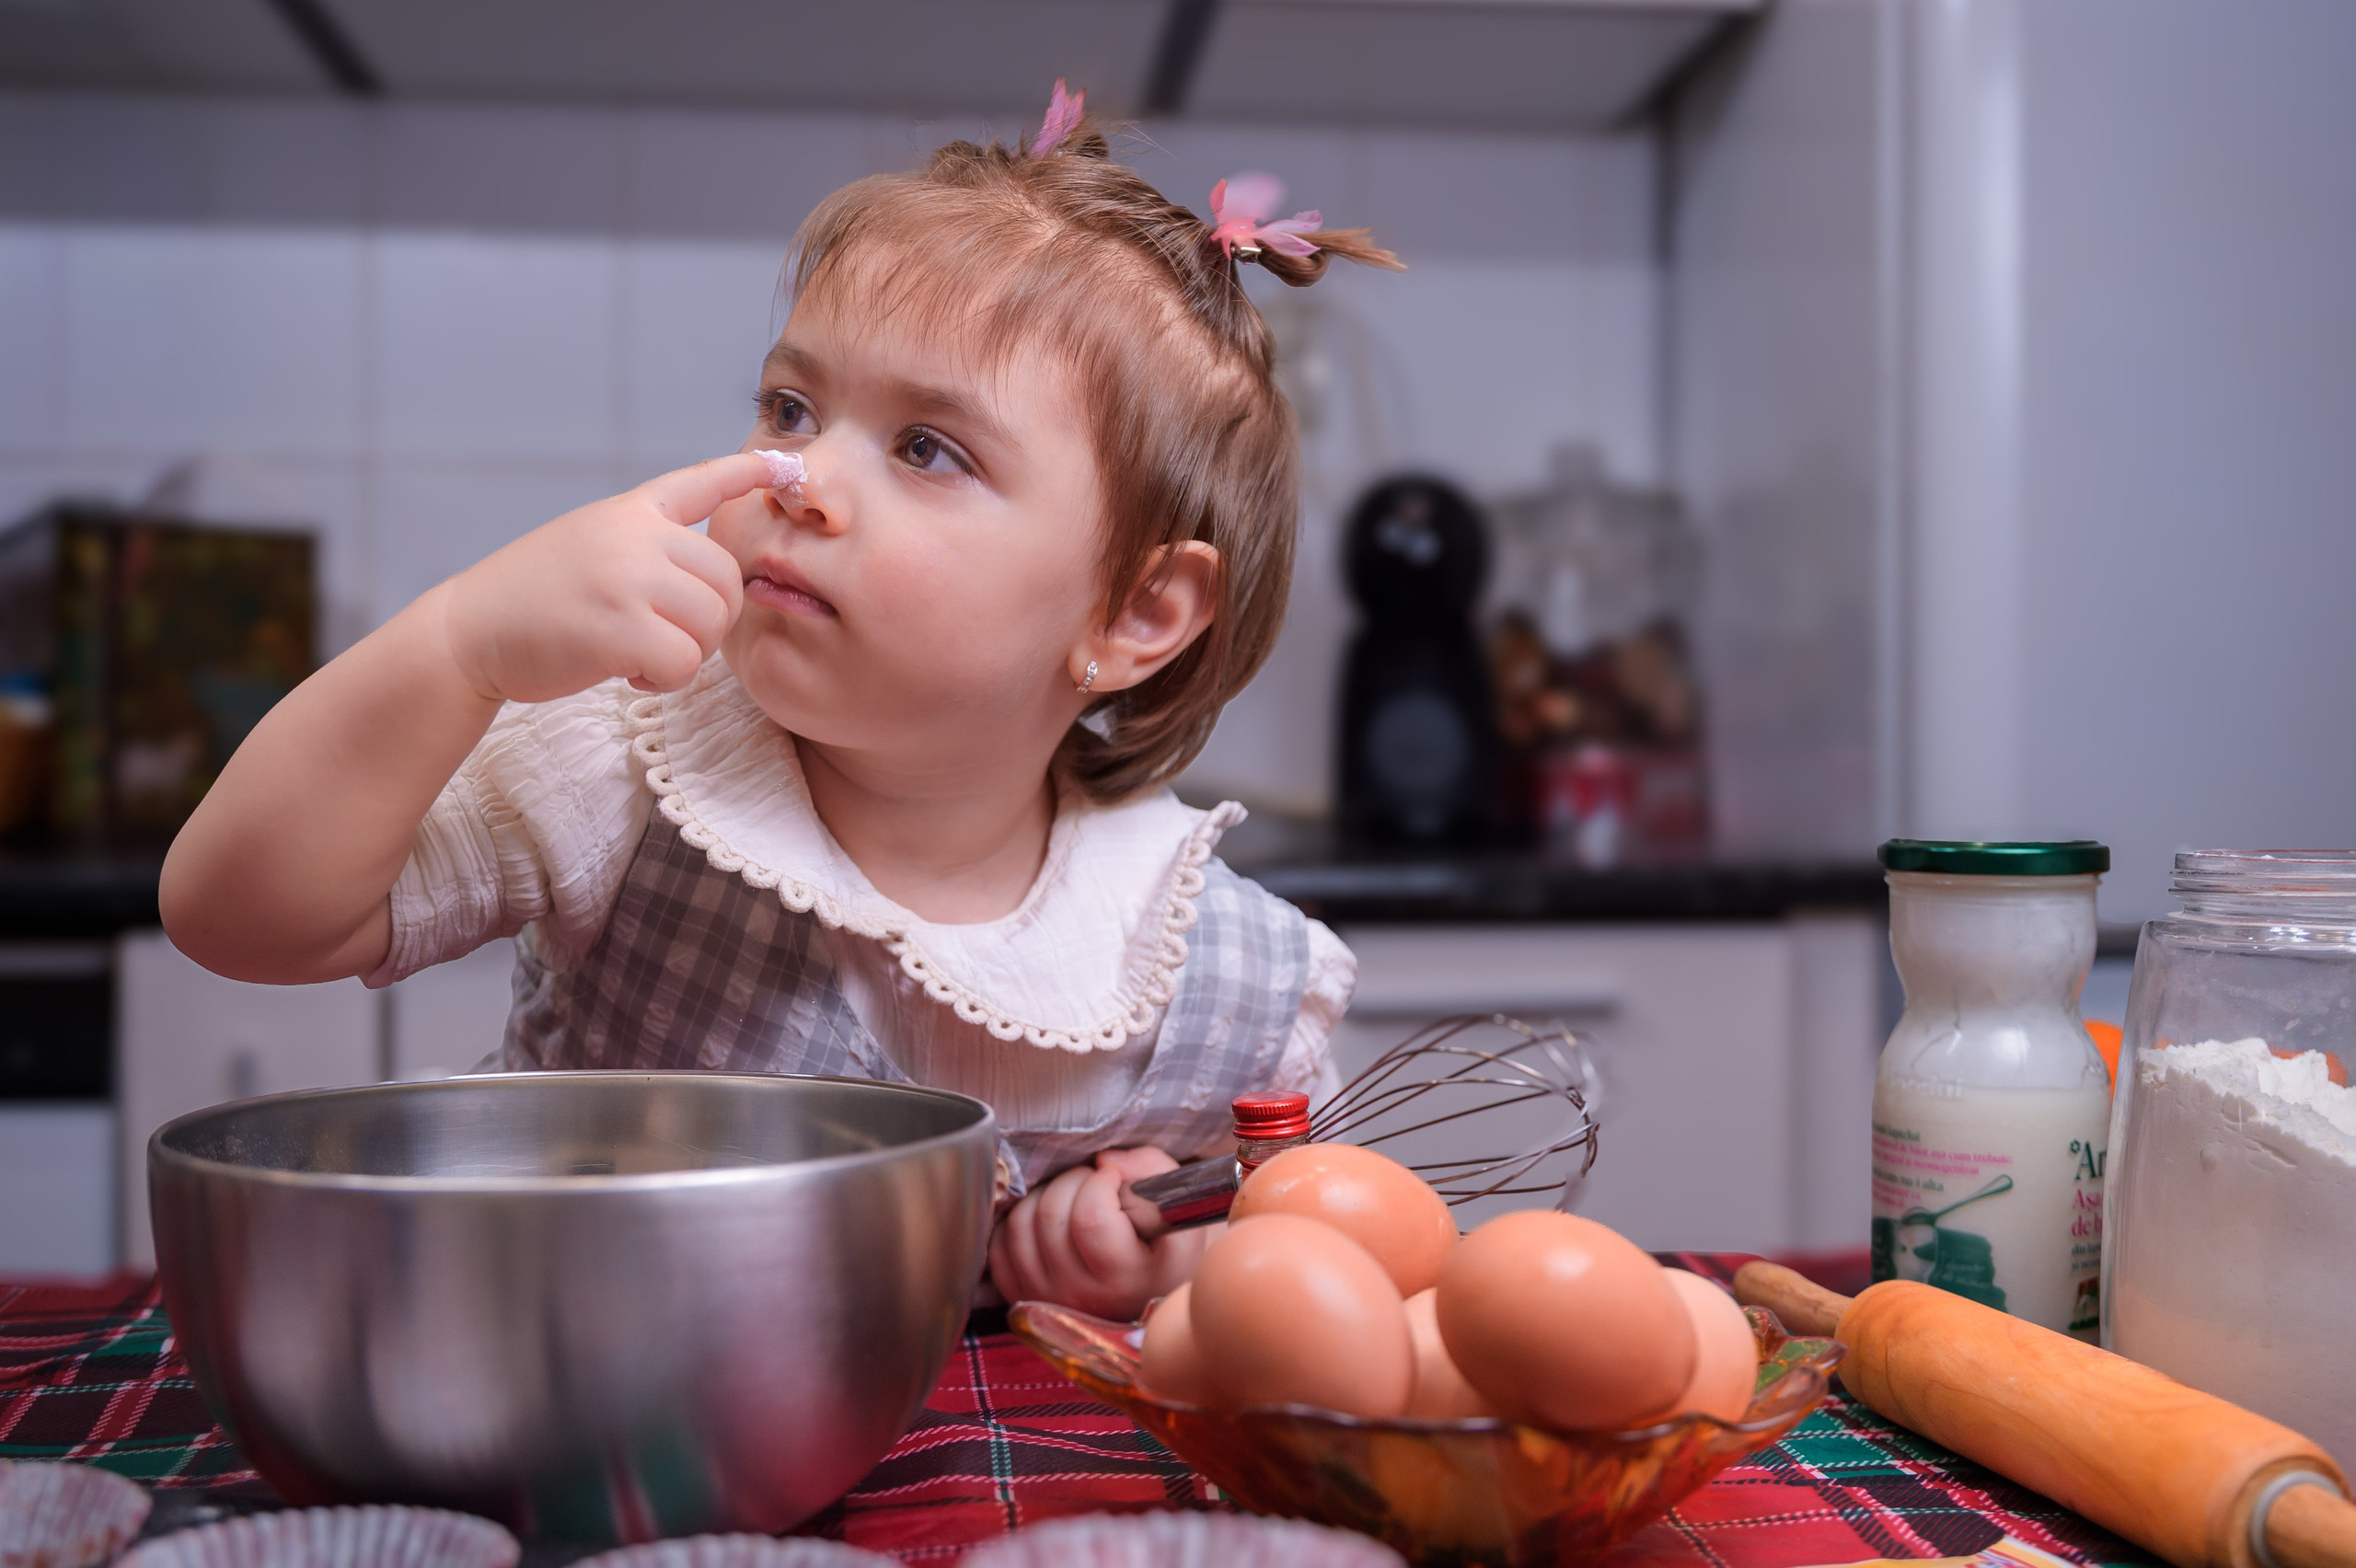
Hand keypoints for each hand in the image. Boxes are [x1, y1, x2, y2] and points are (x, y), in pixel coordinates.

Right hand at [440, 454, 769, 703]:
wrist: (468, 631)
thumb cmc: (533, 600)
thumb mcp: (590, 544)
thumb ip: (645, 544)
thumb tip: (708, 573)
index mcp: (630, 511)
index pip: (701, 482)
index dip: (747, 473)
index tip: (786, 463)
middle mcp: (634, 534)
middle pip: (727, 581)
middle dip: (708, 621)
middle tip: (662, 637)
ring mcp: (627, 577)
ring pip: (712, 624)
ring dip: (686, 653)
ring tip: (637, 652)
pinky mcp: (619, 627)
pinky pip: (684, 662)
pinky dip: (664, 679)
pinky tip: (626, 670)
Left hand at [988, 1146, 1220, 1319]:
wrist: (1152, 1290)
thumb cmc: (1165, 1244)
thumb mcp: (1177, 1205)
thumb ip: (1151, 1169)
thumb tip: (1104, 1160)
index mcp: (1126, 1279)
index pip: (1090, 1219)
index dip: (1099, 1183)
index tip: (1114, 1178)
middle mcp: (1081, 1297)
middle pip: (1050, 1216)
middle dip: (1072, 1180)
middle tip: (1095, 1182)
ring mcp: (1045, 1299)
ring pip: (1020, 1225)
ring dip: (1045, 1195)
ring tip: (1074, 1197)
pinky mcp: (1021, 1296)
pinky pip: (1000, 1244)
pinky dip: (1020, 1219)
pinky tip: (1050, 1218)